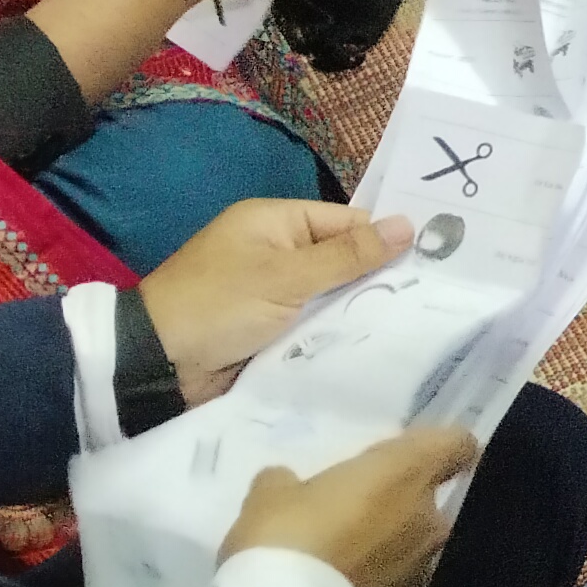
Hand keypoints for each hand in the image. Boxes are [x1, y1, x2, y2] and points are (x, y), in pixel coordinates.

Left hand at [140, 197, 411, 402]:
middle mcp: (275, 250)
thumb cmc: (219, 305)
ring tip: (409, 324)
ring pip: (331, 294)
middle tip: (428, 298)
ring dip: (356, 309)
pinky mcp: (268, 326)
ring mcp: (271, 290)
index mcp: (274, 222)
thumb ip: (350, 255)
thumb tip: (409, 225)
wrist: (156, 364)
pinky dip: (333, 331)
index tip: (430, 264)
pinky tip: (370, 344)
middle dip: (375, 278)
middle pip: (342, 258)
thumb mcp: (287, 277)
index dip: (384, 240)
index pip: (347, 221)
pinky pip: (312, 322)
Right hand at [223, 425, 474, 586]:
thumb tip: (285, 482)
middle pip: (427, 500)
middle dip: (396, 504)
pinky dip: (375, 583)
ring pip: (414, 545)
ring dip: (387, 546)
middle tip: (351, 512)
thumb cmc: (286, 537)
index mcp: (407, 474)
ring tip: (339, 558)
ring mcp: (423, 568)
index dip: (439, 446)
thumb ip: (287, 482)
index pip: (456, 445)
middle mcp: (428, 518)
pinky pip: (395, 584)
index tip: (407, 454)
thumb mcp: (271, 496)